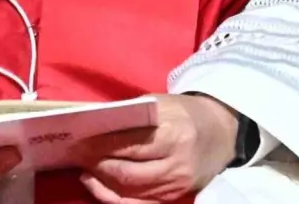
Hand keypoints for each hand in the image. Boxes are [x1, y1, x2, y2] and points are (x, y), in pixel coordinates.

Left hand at [75, 94, 239, 203]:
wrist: (221, 132)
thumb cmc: (184, 113)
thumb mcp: (161, 104)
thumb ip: (130, 114)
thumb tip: (93, 123)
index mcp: (173, 133)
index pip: (130, 144)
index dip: (101, 145)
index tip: (78, 141)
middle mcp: (177, 163)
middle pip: (128, 172)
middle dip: (98, 164)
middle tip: (77, 155)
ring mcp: (177, 184)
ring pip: (131, 191)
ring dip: (102, 181)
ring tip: (84, 169)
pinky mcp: (175, 197)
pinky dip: (114, 197)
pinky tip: (98, 184)